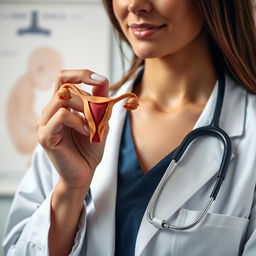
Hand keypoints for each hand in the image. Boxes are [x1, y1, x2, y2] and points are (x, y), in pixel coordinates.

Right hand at [37, 69, 108, 190]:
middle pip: (64, 84)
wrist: (84, 173)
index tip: (101, 80)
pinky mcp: (45, 135)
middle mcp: (50, 111)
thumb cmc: (90, 147)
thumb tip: (102, 79)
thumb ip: (99, 101)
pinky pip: (62, 116)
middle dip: (87, 97)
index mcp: (61, 105)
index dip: (81, 74)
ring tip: (93, 127)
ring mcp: (45, 122)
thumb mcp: (99, 121)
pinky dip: (78, 121)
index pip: (64, 78)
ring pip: (63, 99)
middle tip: (99, 114)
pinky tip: (87, 132)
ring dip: (85, 110)